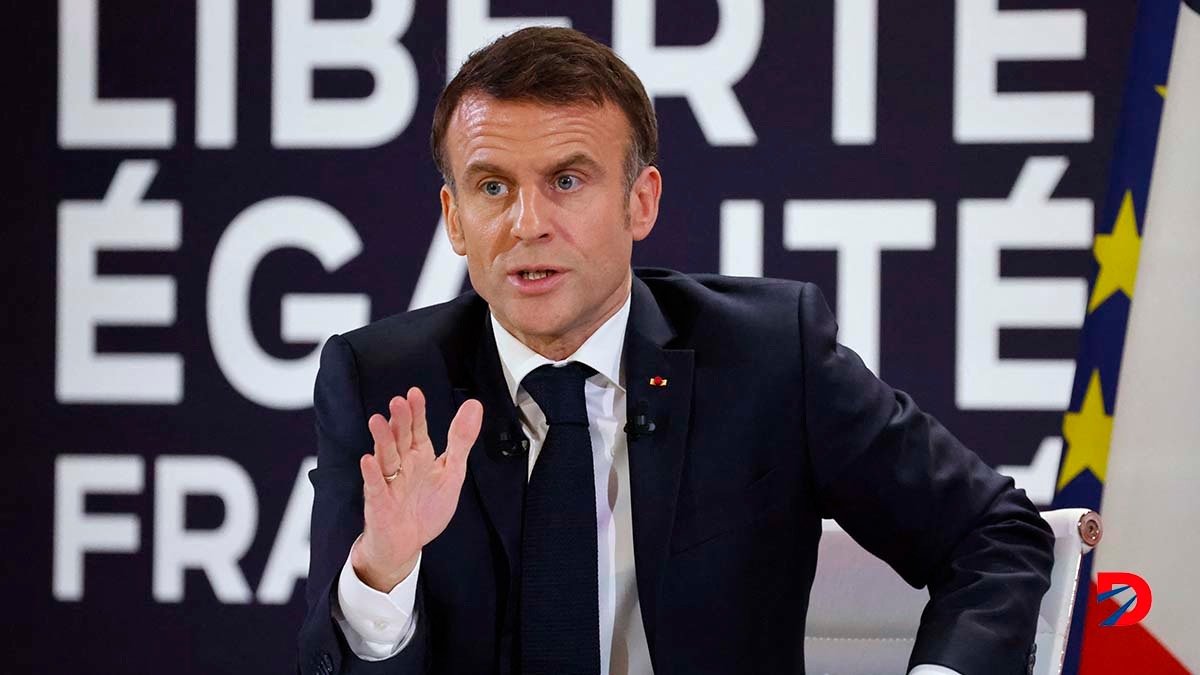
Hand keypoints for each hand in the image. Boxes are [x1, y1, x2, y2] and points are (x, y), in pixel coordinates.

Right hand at [351, 387, 482, 591]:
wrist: (406, 544)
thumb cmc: (426, 507)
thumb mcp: (452, 472)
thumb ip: (461, 440)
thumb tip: (473, 406)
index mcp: (420, 455)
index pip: (418, 428)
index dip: (417, 411)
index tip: (415, 393)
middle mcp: (403, 464)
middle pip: (400, 438)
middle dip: (400, 420)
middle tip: (398, 402)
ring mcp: (390, 482)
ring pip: (385, 457)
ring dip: (381, 439)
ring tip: (378, 421)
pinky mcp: (379, 502)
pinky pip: (375, 486)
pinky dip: (372, 474)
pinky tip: (369, 461)